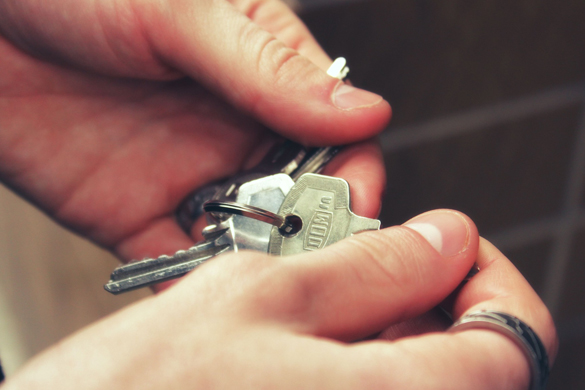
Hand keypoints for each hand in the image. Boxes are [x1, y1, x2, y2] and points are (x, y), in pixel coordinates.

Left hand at [0, 0, 389, 261]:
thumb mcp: (184, 11)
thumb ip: (270, 69)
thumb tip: (363, 111)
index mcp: (263, 74)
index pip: (337, 133)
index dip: (354, 172)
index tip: (358, 204)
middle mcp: (235, 132)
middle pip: (300, 196)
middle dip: (310, 229)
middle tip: (308, 251)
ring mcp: (189, 176)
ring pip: (246, 235)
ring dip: (257, 260)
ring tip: (258, 276)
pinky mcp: (137, 213)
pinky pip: (177, 259)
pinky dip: (193, 282)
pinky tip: (203, 294)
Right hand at [1, 210, 557, 388]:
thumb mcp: (260, 293)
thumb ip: (372, 264)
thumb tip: (441, 239)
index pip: (509, 345)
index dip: (487, 279)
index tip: (453, 246)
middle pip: (464, 363)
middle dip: (430, 295)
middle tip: (378, 256)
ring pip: (411, 375)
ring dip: (387, 319)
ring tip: (327, 288)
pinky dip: (355, 354)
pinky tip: (307, 331)